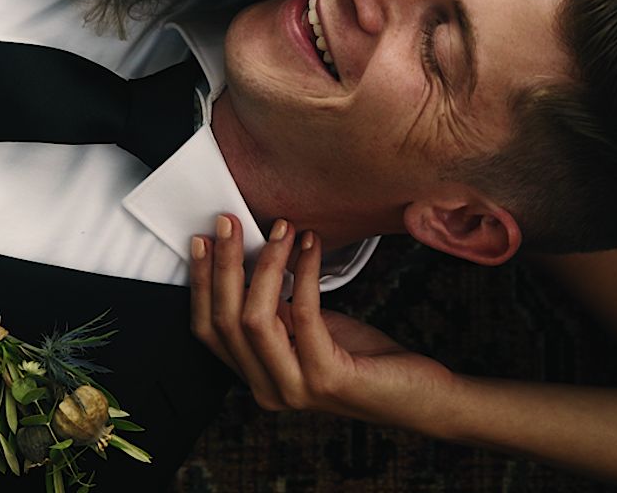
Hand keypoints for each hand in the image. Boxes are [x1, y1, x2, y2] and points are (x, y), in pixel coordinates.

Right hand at [189, 215, 454, 427]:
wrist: (415, 395)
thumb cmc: (364, 360)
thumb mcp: (308, 331)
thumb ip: (277, 311)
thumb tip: (255, 258)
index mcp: (257, 376)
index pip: (209, 330)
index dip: (201, 282)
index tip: (204, 240)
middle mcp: (268, 389)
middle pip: (226, 320)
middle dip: (224, 263)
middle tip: (230, 221)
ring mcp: (295, 388)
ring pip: (255, 318)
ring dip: (265, 263)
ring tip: (281, 227)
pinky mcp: (327, 377)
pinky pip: (304, 313)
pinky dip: (306, 271)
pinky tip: (311, 245)